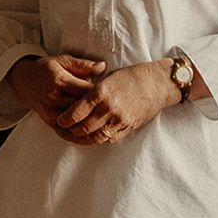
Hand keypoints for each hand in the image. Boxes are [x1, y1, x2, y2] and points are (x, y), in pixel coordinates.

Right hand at [8, 54, 104, 131]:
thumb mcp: (63, 60)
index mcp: (60, 81)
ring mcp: (52, 113)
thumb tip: (103, 66)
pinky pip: (67, 134)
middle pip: (83, 110)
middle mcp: (54, 99)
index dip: (101, 95)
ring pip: (76, 124)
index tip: (113, 96)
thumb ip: (83, 65)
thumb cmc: (46, 70)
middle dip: (99, 112)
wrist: (24, 81)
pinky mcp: (50, 123)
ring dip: (92, 128)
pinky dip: (80, 138)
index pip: (86, 91)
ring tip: (108, 127)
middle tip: (114, 114)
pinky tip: (93, 139)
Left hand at [57, 61, 179, 146]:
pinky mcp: (128, 127)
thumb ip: (92, 93)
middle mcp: (108, 108)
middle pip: (83, 128)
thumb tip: (75, 104)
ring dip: (83, 139)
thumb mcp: (108, 78)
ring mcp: (119, 120)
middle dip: (70, 131)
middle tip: (64, 131)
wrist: (157, 84)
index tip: (59, 121)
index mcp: (100, 93)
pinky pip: (109, 139)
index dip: (65, 120)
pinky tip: (93, 136)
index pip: (76, 112)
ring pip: (95, 137)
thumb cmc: (131, 77)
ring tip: (76, 136)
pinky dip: (98, 139)